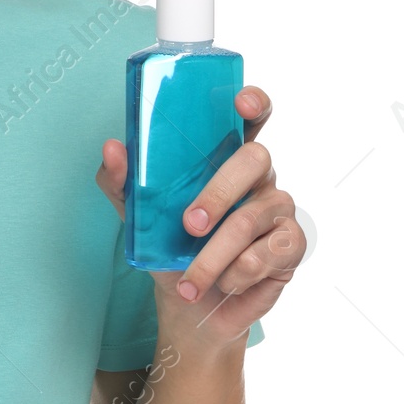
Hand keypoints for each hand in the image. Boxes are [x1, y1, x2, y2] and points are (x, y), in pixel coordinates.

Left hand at [96, 85, 305, 347]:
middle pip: (255, 159)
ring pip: (252, 217)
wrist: (187, 302)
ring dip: (214, 255)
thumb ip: (122, 181)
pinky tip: (223, 284)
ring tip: (189, 281)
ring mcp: (278, 207)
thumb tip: (112, 148)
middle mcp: (258, 175)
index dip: (253, 102)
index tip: (240, 102)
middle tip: (189, 225)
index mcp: (224, 156)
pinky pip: (268, 253)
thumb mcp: (136, 214)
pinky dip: (236, 274)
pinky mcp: (291, 243)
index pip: (251, 117)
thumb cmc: (167, 246)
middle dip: (218, 193)